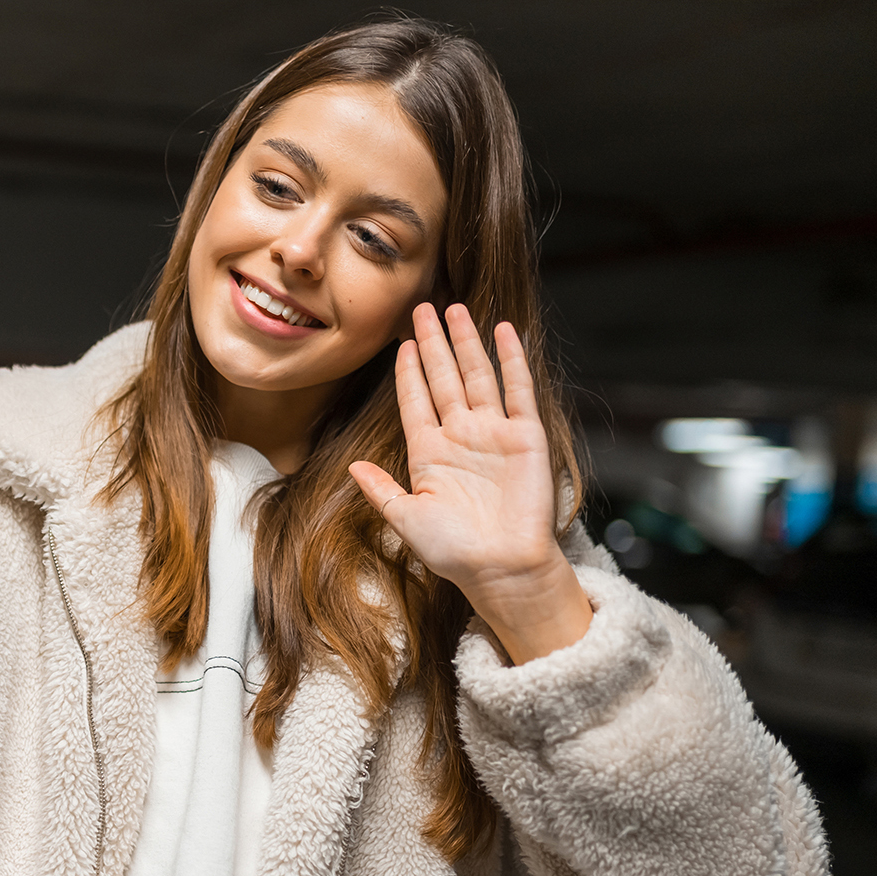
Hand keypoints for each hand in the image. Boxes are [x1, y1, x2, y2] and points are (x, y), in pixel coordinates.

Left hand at [347, 303, 589, 664]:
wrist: (500, 567)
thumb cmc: (453, 551)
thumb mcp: (405, 518)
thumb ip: (380, 489)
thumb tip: (352, 466)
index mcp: (428, 453)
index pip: (415, 400)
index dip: (407, 372)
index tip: (398, 343)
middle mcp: (459, 437)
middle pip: (443, 378)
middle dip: (432, 344)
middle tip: (422, 308)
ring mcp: (493, 433)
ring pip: (476, 375)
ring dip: (465, 342)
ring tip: (455, 309)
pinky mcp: (524, 435)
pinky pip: (517, 389)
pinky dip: (511, 359)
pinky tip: (503, 331)